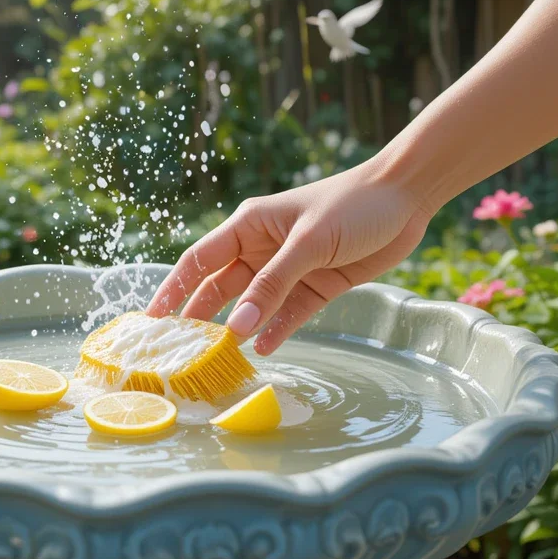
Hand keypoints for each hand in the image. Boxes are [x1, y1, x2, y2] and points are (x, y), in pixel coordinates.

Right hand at [146, 158, 432, 354]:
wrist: (405, 199)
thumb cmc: (351, 205)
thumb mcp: (307, 244)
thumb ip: (271, 287)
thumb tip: (235, 328)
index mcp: (248, 226)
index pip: (199, 260)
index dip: (174, 288)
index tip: (152, 319)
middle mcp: (262, 249)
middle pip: (220, 288)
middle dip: (200, 316)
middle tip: (180, 350)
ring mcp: (288, 269)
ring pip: (252, 305)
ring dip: (237, 328)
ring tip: (217, 359)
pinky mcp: (316, 286)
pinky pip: (287, 314)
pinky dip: (275, 331)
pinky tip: (261, 351)